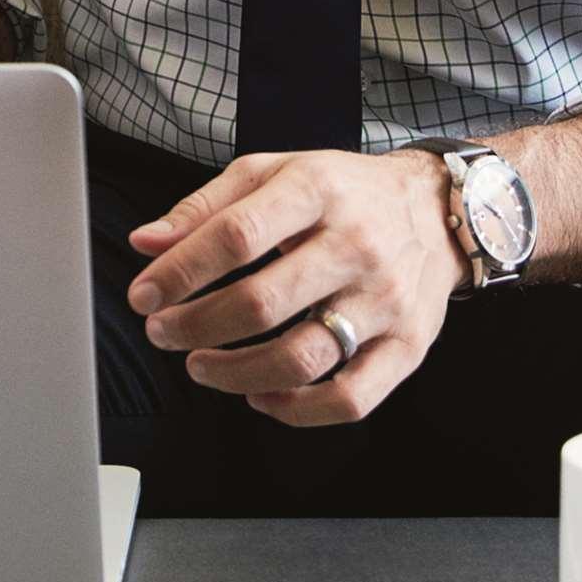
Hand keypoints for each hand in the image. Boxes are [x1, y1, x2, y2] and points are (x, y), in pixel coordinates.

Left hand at [123, 149, 462, 425]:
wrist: (438, 211)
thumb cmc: (343, 193)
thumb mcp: (274, 172)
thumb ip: (205, 207)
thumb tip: (146, 242)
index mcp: (316, 191)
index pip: (236, 237)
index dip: (179, 272)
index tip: (143, 296)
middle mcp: (356, 245)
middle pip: (261, 303)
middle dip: (195, 326)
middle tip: (163, 332)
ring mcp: (386, 300)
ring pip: (301, 358)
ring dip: (234, 373)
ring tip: (200, 365)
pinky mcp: (408, 346)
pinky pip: (350, 398)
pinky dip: (296, 409)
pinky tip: (260, 395)